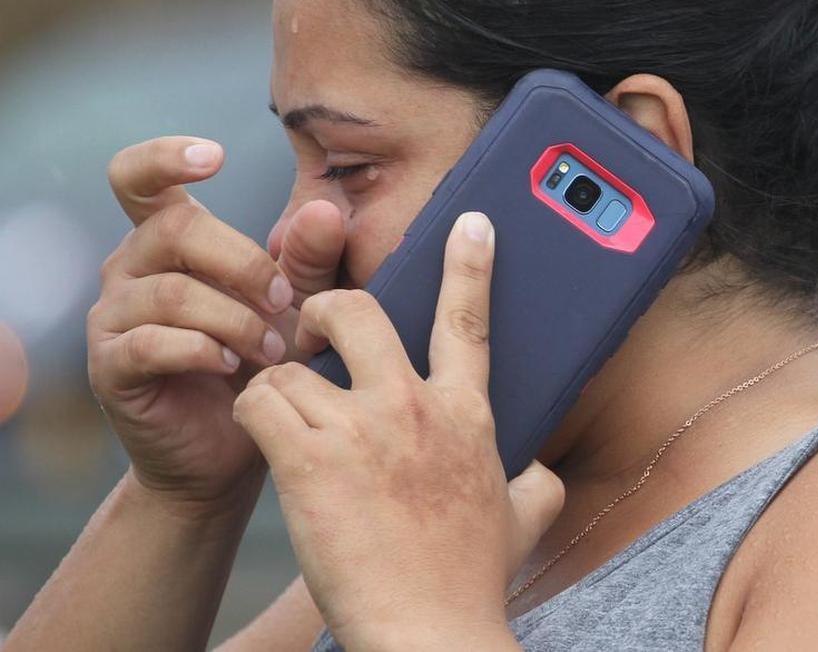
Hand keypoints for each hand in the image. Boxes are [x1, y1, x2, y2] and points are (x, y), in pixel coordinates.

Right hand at [86, 136, 346, 511]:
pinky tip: (234, 367)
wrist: (236, 444)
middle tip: (286, 301)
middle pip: (176, 229)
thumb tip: (324, 210)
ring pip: (171, 290)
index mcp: (167, 239)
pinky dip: (204, 350)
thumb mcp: (298, 304)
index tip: (215, 155)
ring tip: (272, 349)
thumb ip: (310, 258)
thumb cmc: (265, 359)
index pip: (138, 178)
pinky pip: (153, 342)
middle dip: (244, 263)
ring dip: (235, 318)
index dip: (165, 156)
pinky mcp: (111, 366)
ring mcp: (113, 317)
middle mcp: (130, 268)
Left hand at [232, 211, 563, 650]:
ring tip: (284, 419)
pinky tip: (267, 441)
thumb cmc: (468, 581)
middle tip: (312, 338)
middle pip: (357, 310)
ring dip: (280, 386)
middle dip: (326, 312)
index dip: (469, 263)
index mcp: (465, 414)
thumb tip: (546, 476)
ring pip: (292, 363)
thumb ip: (536, 487)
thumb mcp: (519, 523)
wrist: (430, 632)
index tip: (471, 224)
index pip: (468, 319)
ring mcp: (362, 429)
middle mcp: (414, 407)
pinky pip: (261, 400)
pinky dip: (254, 413)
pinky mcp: (310, 459)